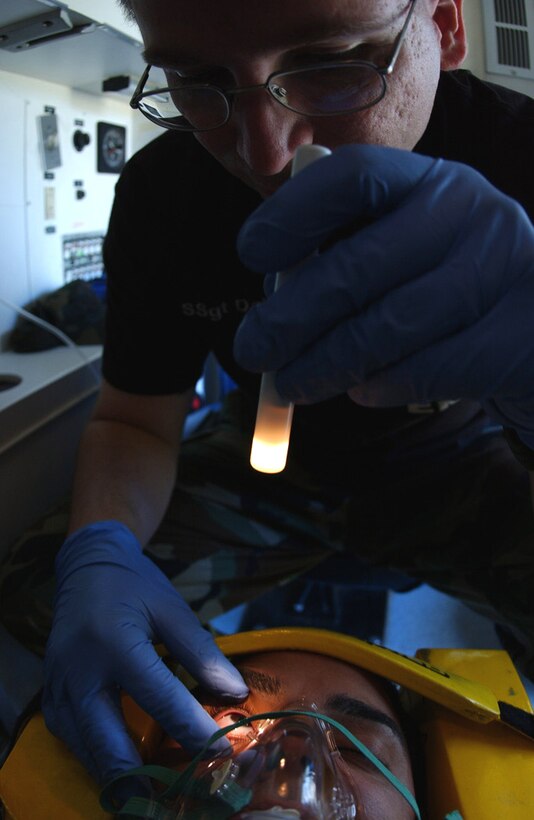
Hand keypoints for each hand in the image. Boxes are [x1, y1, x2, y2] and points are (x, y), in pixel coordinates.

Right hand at [42, 522, 247, 786]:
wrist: (86, 567)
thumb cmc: (134, 585)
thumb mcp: (172, 609)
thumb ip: (201, 652)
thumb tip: (235, 693)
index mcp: (115, 644)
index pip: (159, 699)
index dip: (193, 730)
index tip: (222, 752)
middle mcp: (80, 672)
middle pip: (110, 743)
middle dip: (144, 778)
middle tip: (179, 795)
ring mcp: (59, 688)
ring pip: (87, 752)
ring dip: (121, 776)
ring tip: (156, 792)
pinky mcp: (51, 697)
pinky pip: (73, 742)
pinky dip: (100, 760)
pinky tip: (126, 769)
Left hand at [234, 145, 533, 447]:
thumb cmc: (451, 292)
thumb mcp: (407, 254)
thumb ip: (348, 262)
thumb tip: (274, 302)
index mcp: (429, 181)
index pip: (351, 178)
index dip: (290, 214)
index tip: (250, 253)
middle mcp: (468, 212)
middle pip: (356, 266)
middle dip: (289, 316)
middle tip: (251, 350)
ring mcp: (502, 269)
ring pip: (387, 327)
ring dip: (325, 363)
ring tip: (291, 385)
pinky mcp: (519, 334)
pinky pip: (427, 368)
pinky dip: (380, 385)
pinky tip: (360, 391)